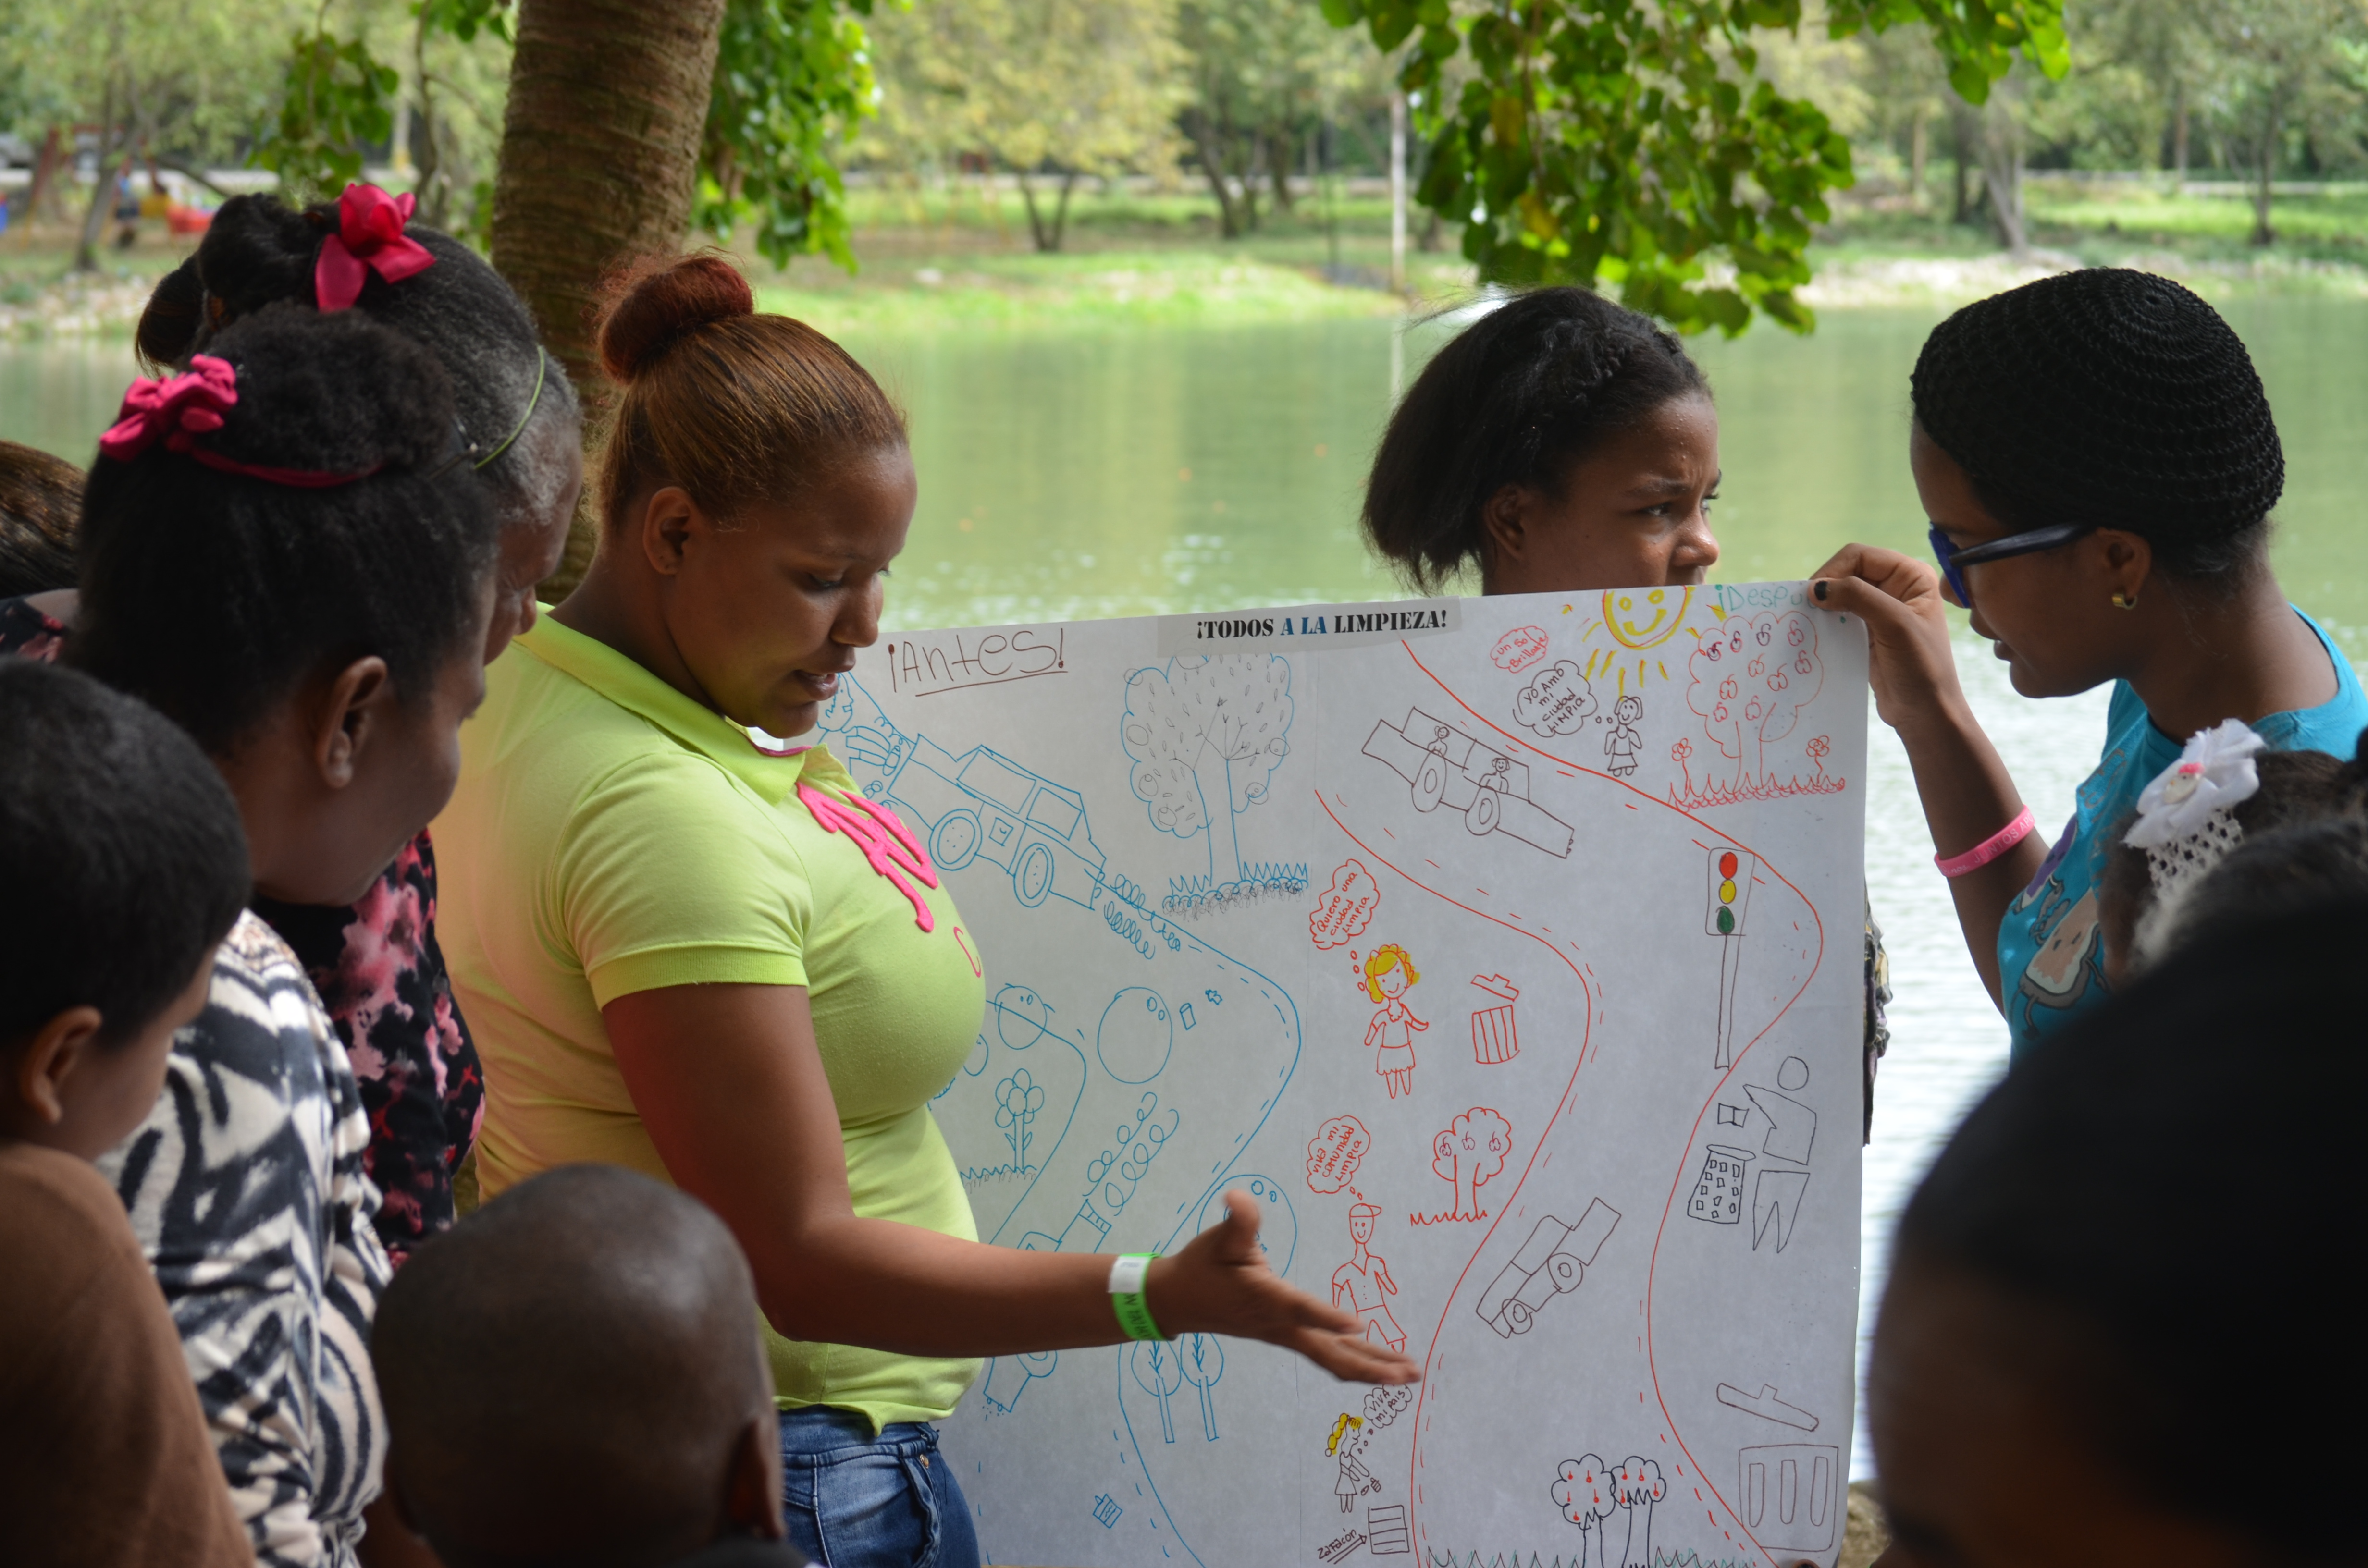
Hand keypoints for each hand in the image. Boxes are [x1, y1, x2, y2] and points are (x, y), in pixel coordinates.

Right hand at [1148, 1191, 1420, 1384]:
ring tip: (1409, 1374)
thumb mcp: (1218, 1240)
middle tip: (1410, 1373)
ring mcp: (1286, 1336)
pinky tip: (1377, 1364)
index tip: (1359, 1323)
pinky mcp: (1287, 1336)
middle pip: (1331, 1353)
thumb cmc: (1202, 1267)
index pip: (1301, 1309)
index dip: (1328, 1317)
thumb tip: (1238, 1197)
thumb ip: (1237, 1221)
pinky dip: (1355, 1361)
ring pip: (1334, 1359)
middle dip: (1371, 1364)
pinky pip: (1327, 1354)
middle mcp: (1281, 1325)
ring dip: (1371, 1368)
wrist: (1179, 1301)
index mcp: (1267, 1300)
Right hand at [1809, 544, 1966, 739]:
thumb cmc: (1921, 667)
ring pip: (1841, 594)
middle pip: (1847, 571)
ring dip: (1824, 605)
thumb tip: (1815, 588)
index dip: (1835, 570)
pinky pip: (1840, 616)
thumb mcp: (1894, 625)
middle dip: (1827, 587)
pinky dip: (1826, 621)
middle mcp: (1897, 587)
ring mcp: (1881, 610)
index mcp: (1911, 576)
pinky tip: (1817, 632)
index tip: (1816, 596)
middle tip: (1809, 609)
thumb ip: (1858, 597)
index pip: (1860, 556)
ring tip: (1809, 620)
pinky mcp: (1867, 631)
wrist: (1925, 712)